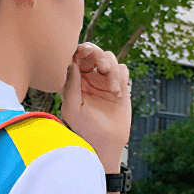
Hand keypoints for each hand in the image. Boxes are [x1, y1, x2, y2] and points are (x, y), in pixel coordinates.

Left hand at [60, 42, 131, 171]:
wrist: (106, 143)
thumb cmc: (85, 130)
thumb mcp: (73, 110)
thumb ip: (70, 86)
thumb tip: (72, 62)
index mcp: (73, 81)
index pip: (76, 56)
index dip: (81, 50)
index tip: (85, 53)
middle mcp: (88, 78)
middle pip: (94, 52)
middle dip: (99, 55)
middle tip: (104, 67)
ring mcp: (104, 80)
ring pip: (110, 58)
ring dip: (113, 71)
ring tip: (113, 90)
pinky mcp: (120, 85)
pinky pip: (123, 69)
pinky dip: (121, 77)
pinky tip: (118, 94)